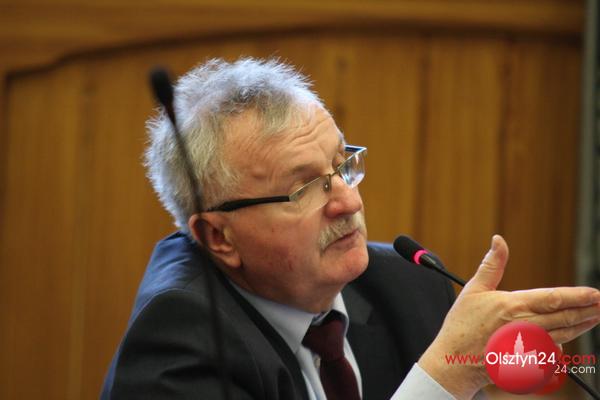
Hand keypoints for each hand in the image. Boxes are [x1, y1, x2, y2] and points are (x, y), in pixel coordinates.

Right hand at [418, 235, 599, 398]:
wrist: (455, 361)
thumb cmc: (462, 325)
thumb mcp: (474, 289)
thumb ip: (492, 264)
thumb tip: (499, 240)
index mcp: (514, 306)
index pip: (554, 298)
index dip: (578, 296)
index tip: (594, 293)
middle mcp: (526, 326)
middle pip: (565, 317)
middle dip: (588, 310)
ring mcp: (528, 346)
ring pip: (564, 335)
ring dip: (582, 326)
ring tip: (594, 317)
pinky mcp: (528, 361)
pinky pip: (551, 351)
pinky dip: (562, 343)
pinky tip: (567, 338)